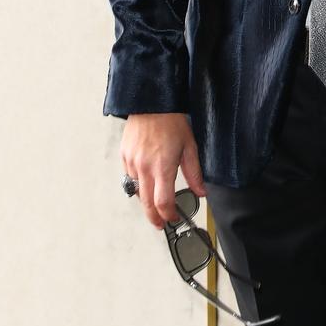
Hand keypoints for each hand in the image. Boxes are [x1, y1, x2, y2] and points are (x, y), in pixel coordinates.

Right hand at [120, 112, 206, 228]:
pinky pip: (130, 177)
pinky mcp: (124, 156)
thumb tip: (201, 191)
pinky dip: (138, 182)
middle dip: (154, 217)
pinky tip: (146, 179)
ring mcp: (132, 162)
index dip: (168, 215)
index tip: (173, 217)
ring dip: (146, 199)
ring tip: (155, 200)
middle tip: (160, 223)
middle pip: (146, 204)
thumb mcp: (189, 146)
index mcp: (162, 166)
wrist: (152, 102)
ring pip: (137, 191)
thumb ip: (194, 172)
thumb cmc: (171, 120)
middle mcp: (144, 167)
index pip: (163, 203)